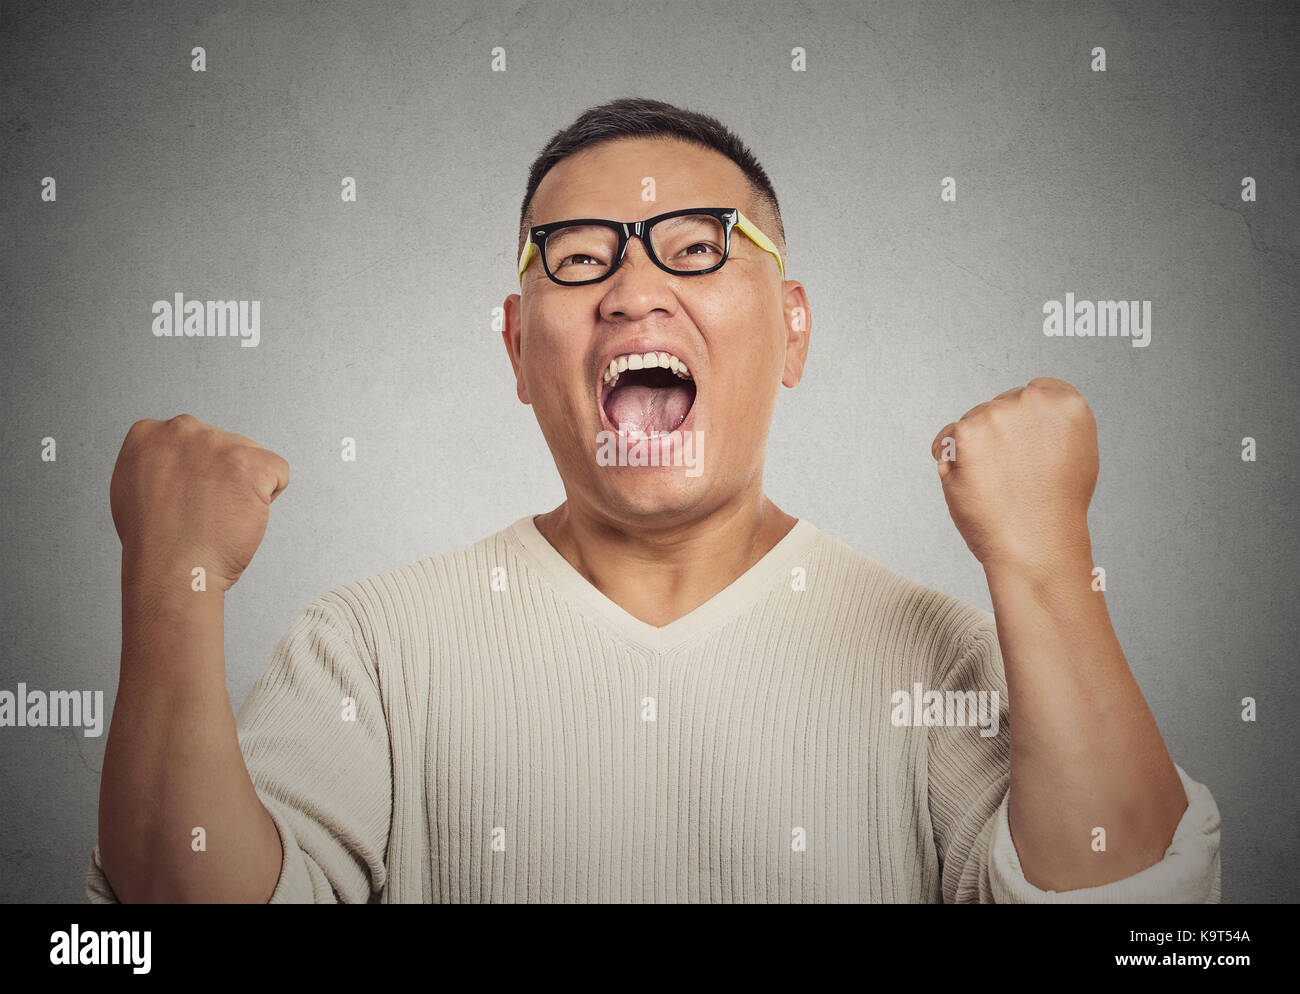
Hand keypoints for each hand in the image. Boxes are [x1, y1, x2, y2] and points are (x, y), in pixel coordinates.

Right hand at [109, 414, 289, 593]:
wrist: (170, 571)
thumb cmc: (154, 543)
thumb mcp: (133, 487)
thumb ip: (158, 463)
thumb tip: (178, 459)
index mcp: (149, 433)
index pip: (193, 441)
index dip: (196, 476)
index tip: (185, 499)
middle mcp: (181, 430)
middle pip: (225, 445)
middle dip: (222, 478)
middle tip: (203, 512)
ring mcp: (216, 444)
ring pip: (252, 458)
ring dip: (245, 487)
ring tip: (219, 516)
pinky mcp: (249, 463)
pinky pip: (278, 472)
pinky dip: (269, 497)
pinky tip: (242, 515)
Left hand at [930, 377, 1097, 570]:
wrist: (1037, 546)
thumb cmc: (1055, 511)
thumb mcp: (1075, 455)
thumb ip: (1054, 427)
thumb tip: (1030, 416)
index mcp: (1066, 403)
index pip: (1036, 391)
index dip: (1025, 423)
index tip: (1025, 448)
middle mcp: (1033, 401)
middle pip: (999, 406)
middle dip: (998, 436)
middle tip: (1013, 476)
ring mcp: (998, 415)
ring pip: (972, 422)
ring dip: (974, 448)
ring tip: (997, 485)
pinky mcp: (966, 433)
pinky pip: (944, 439)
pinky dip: (948, 460)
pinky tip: (972, 483)